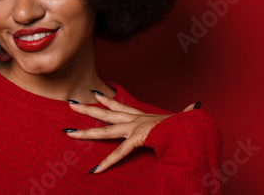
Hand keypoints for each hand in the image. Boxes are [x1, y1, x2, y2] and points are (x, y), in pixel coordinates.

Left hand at [63, 91, 198, 173]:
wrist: (191, 127)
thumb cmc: (188, 125)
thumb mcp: (183, 118)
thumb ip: (185, 112)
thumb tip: (195, 105)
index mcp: (142, 116)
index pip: (120, 106)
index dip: (107, 99)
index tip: (94, 93)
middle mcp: (134, 120)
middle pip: (105, 113)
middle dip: (87, 109)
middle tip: (70, 104)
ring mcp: (133, 128)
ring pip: (104, 131)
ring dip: (85, 132)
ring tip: (67, 132)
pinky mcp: (137, 139)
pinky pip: (119, 153)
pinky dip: (107, 163)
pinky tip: (94, 170)